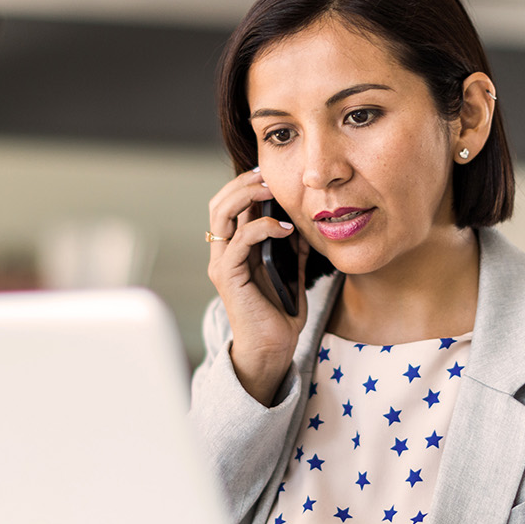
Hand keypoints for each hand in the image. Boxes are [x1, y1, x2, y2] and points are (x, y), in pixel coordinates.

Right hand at [207, 169, 309, 403]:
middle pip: (219, 203)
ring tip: (270, 189)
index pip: (231, 206)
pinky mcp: (228, 275)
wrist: (273, 349)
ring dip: (246, 195)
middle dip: (242, 183)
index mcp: (236, 250)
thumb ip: (294, 250)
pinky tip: (285, 228)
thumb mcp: (293, 274)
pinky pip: (240, 240)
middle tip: (267, 175)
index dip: (246, 185)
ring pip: (221, 214)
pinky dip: (262, 227)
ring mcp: (223, 263)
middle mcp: (223, 253)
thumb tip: (305, 225)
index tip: (270, 174)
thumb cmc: (280, 315)